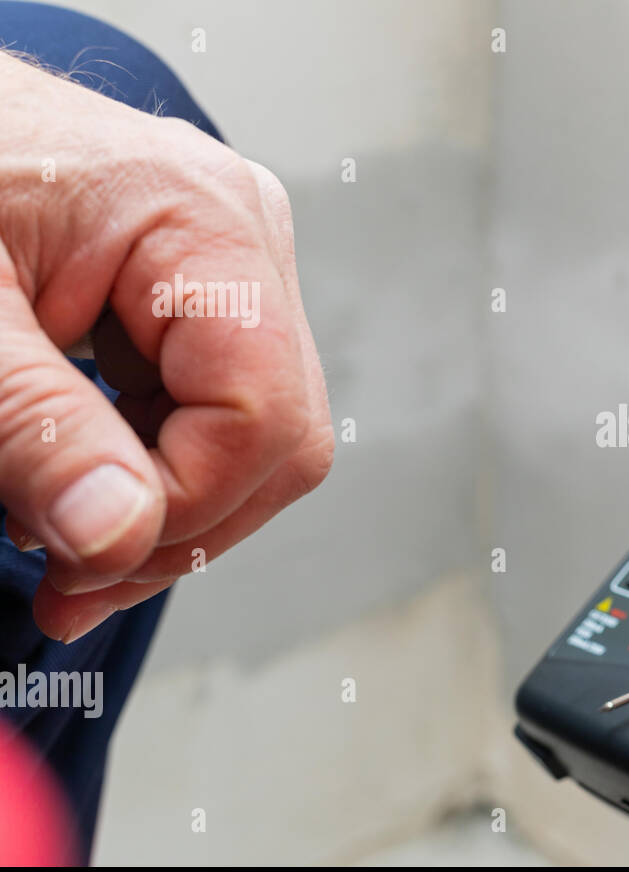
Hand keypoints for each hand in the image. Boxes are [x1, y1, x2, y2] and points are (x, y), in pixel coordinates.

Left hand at [0, 53, 332, 640]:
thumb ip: (35, 423)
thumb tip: (116, 536)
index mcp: (202, 217)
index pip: (261, 410)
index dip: (182, 506)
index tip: (79, 558)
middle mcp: (242, 235)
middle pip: (280, 435)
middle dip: (182, 524)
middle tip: (74, 583)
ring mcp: (231, 260)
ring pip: (259, 436)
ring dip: (165, 505)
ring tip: (62, 538)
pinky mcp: (201, 287)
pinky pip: (217, 407)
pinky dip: (153, 466)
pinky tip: (84, 485)